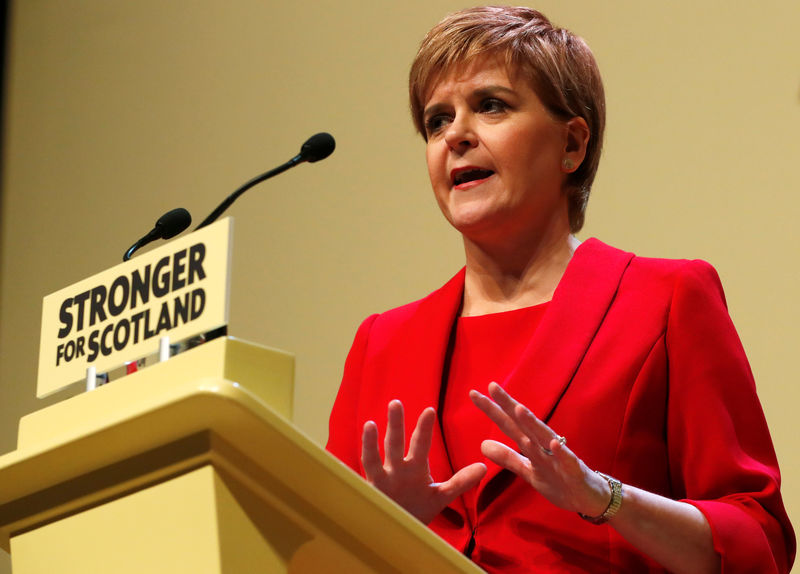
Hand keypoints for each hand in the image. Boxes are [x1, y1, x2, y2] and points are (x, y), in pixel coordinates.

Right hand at [362, 399, 486, 523]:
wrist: (399, 533)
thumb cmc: (417, 509)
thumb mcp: (440, 495)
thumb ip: (460, 482)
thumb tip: (484, 467)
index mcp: (414, 467)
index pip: (420, 444)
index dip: (423, 428)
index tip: (429, 410)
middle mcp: (396, 469)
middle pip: (395, 443)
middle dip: (395, 425)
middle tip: (396, 403)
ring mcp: (381, 482)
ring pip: (374, 458)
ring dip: (371, 442)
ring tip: (370, 424)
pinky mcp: (370, 495)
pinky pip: (362, 482)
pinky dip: (357, 474)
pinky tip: (344, 463)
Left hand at [470, 382, 609, 516]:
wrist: (589, 498)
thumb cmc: (559, 480)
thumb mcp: (529, 470)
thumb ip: (508, 458)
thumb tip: (482, 444)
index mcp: (532, 444)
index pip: (508, 424)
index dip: (492, 410)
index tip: (474, 394)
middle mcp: (544, 445)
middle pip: (523, 423)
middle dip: (508, 405)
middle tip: (492, 386)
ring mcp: (559, 457)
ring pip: (543, 437)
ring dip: (531, 423)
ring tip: (517, 408)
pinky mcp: (574, 471)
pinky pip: (567, 460)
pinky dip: (560, 452)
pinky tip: (552, 443)